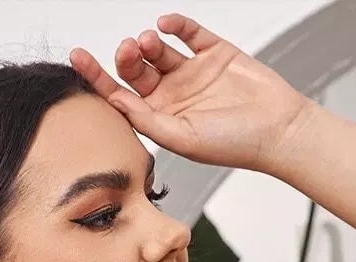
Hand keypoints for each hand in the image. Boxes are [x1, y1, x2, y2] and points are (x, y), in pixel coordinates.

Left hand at [69, 13, 309, 174]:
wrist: (277, 129)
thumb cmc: (232, 144)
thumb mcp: (182, 138)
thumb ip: (148, 120)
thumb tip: (115, 100)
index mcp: (160, 119)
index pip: (120, 96)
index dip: (97, 77)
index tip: (78, 58)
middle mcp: (172, 95)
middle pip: (136, 70)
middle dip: (126, 57)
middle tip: (129, 49)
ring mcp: (192, 72)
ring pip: (158, 50)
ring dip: (147, 42)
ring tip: (148, 41)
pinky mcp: (213, 52)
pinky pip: (187, 32)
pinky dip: (175, 23)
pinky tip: (166, 23)